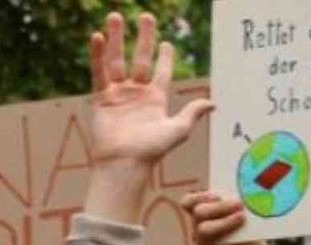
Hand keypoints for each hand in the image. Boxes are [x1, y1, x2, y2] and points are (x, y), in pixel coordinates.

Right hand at [88, 13, 212, 169]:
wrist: (125, 162)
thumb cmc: (153, 150)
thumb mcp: (178, 130)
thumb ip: (192, 113)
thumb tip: (213, 103)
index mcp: (157, 99)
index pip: (162, 72)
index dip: (165, 57)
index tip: (167, 43)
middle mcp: (137, 93)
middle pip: (140, 58)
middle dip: (143, 37)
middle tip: (145, 16)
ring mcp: (118, 93)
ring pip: (117, 59)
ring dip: (117, 38)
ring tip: (116, 15)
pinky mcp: (101, 97)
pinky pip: (98, 71)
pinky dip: (97, 54)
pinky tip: (98, 36)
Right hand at [182, 192, 274, 244]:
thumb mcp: (248, 222)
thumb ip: (240, 208)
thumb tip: (242, 194)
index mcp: (206, 218)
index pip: (189, 202)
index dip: (199, 195)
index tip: (218, 194)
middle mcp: (200, 230)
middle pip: (198, 211)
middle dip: (220, 205)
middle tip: (239, 204)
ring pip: (203, 227)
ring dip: (225, 220)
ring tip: (243, 218)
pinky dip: (226, 242)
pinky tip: (237, 243)